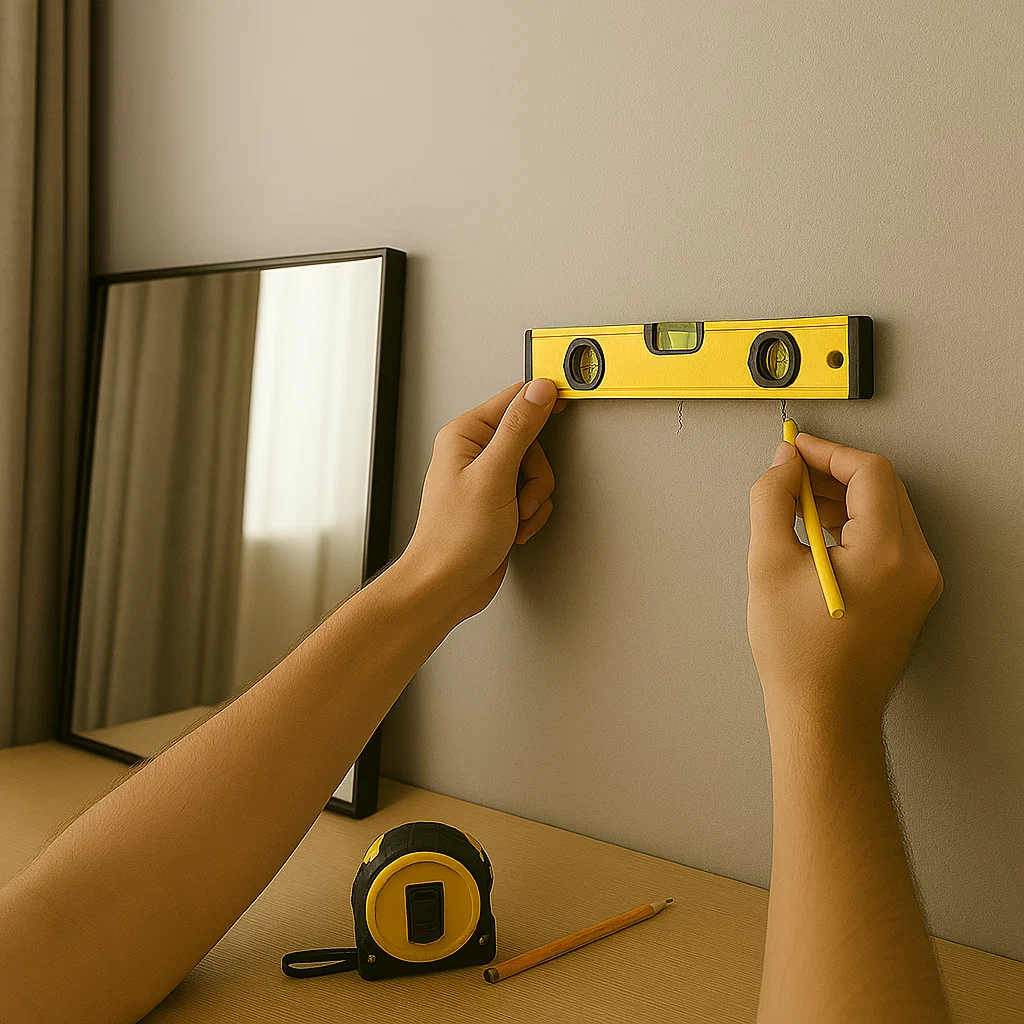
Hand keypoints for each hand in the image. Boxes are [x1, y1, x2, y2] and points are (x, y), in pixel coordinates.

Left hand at [403, 380, 560, 623]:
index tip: (565, 404)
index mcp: (464, 435)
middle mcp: (473, 453)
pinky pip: (531, 496)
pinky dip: (530, 515)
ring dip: (534, 499)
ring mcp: (486, 479)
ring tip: (514, 516)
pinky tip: (514, 528)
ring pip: (536, 472)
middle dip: (535, 474)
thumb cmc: (454, 538)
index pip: (513, 400)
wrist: (446, 585)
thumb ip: (519, 429)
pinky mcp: (497, 502)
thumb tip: (539, 392)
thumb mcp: (494, 476)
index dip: (542, 403)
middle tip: (521, 495)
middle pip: (532, 442)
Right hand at [747, 433, 942, 730]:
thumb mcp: (769, 564)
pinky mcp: (911, 595)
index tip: (794, 448)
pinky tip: (817, 533)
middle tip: (789, 474)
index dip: (827, 452)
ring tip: (795, 506)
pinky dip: (854, 525)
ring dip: (842, 498)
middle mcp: (916, 563)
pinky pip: (887, 539)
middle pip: (881, 488)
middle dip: (833, 472)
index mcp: (888, 551)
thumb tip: (782, 465)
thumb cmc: (799, 654)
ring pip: (885, 512)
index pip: (869, 472)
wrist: (824, 713)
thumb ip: (772, 500)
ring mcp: (919, 581)